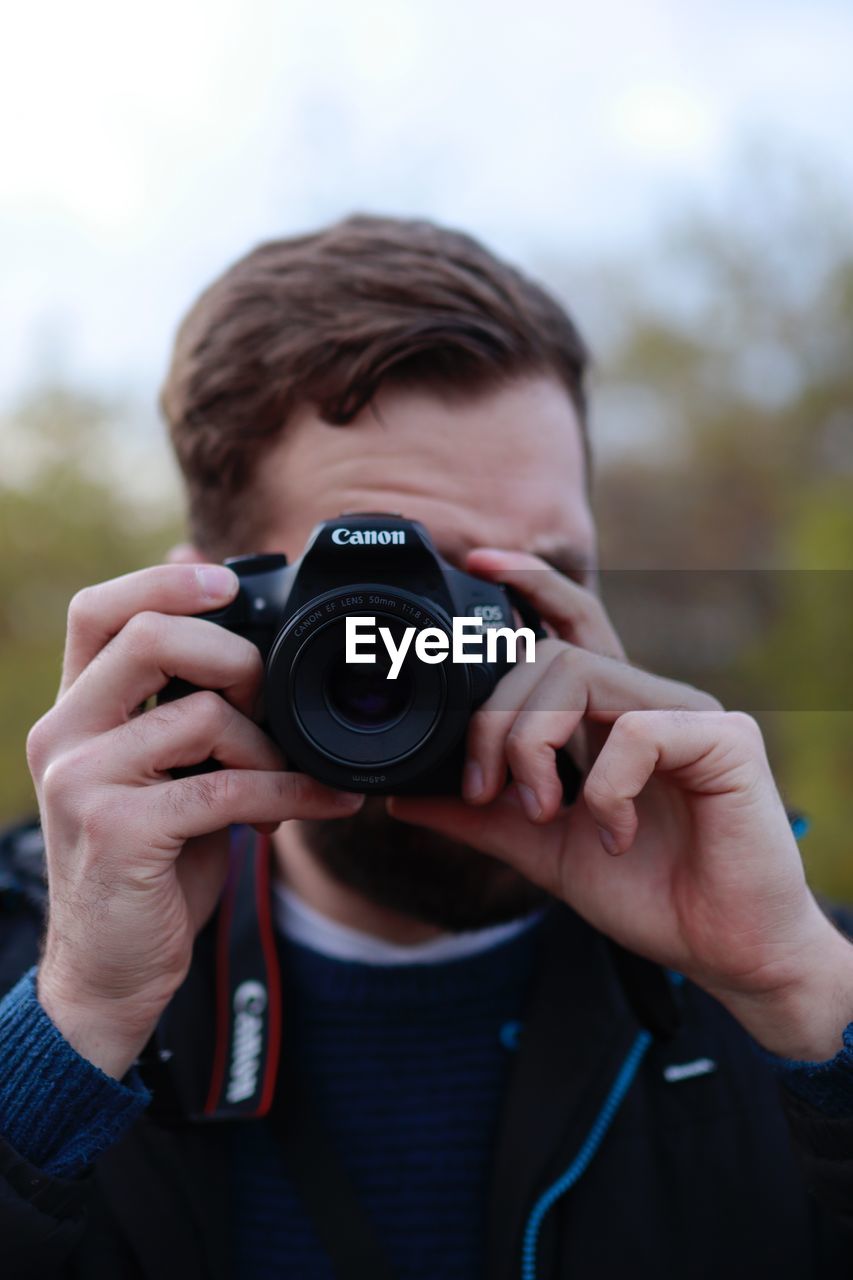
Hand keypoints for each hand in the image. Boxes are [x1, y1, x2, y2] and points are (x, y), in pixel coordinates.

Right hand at [27, 564, 363, 1078]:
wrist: (110, 974)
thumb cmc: (151, 869)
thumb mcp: (163, 778)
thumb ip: (184, 714)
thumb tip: (238, 641)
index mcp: (75, 712)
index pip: (97, 610)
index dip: (162, 580)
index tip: (228, 584)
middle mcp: (63, 734)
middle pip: (145, 636)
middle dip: (234, 655)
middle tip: (271, 701)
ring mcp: (81, 780)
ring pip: (199, 713)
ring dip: (268, 745)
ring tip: (287, 780)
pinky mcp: (116, 830)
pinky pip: (224, 786)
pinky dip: (288, 791)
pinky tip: (320, 803)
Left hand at [389, 549, 852, 1059]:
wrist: (728, 952)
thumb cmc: (650, 893)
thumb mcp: (543, 851)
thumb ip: (482, 817)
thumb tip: (405, 799)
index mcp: (610, 718)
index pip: (568, 628)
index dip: (527, 586)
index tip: (475, 562)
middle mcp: (649, 702)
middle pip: (550, 655)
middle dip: (494, 719)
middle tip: (483, 788)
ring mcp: (690, 714)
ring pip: (581, 674)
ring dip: (532, 743)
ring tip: (538, 810)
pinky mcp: (724, 740)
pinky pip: (636, 732)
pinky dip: (603, 789)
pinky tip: (613, 836)